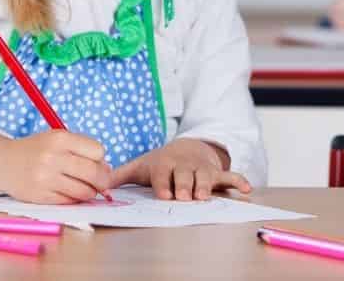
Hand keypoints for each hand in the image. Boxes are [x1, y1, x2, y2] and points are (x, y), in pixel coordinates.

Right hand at [0, 130, 112, 204]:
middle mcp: (53, 157)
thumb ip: (82, 150)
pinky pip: (69, 201)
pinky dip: (74, 199)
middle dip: (102, 180)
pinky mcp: (40, 196)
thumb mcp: (57, 139)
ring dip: (90, 192)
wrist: (3, 162)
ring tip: (83, 186)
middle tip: (101, 183)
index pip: (98, 151)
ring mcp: (45, 178)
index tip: (95, 162)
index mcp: (60, 139)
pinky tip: (67, 191)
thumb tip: (108, 171)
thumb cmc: (37, 149)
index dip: (100, 159)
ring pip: (84, 191)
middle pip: (94, 173)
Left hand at [110, 138, 251, 200]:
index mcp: (164, 164)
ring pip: (206, 177)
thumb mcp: (141, 167)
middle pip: (185, 176)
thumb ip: (120, 176)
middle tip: (184, 196)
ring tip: (205, 196)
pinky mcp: (217, 172)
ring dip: (206, 185)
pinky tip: (247, 188)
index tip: (164, 194)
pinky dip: (239, 180)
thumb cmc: (161, 163)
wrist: (187, 147)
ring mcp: (202, 168)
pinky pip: (230, 175)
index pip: (163, 174)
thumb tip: (96, 184)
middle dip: (185, 186)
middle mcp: (184, 166)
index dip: (164, 183)